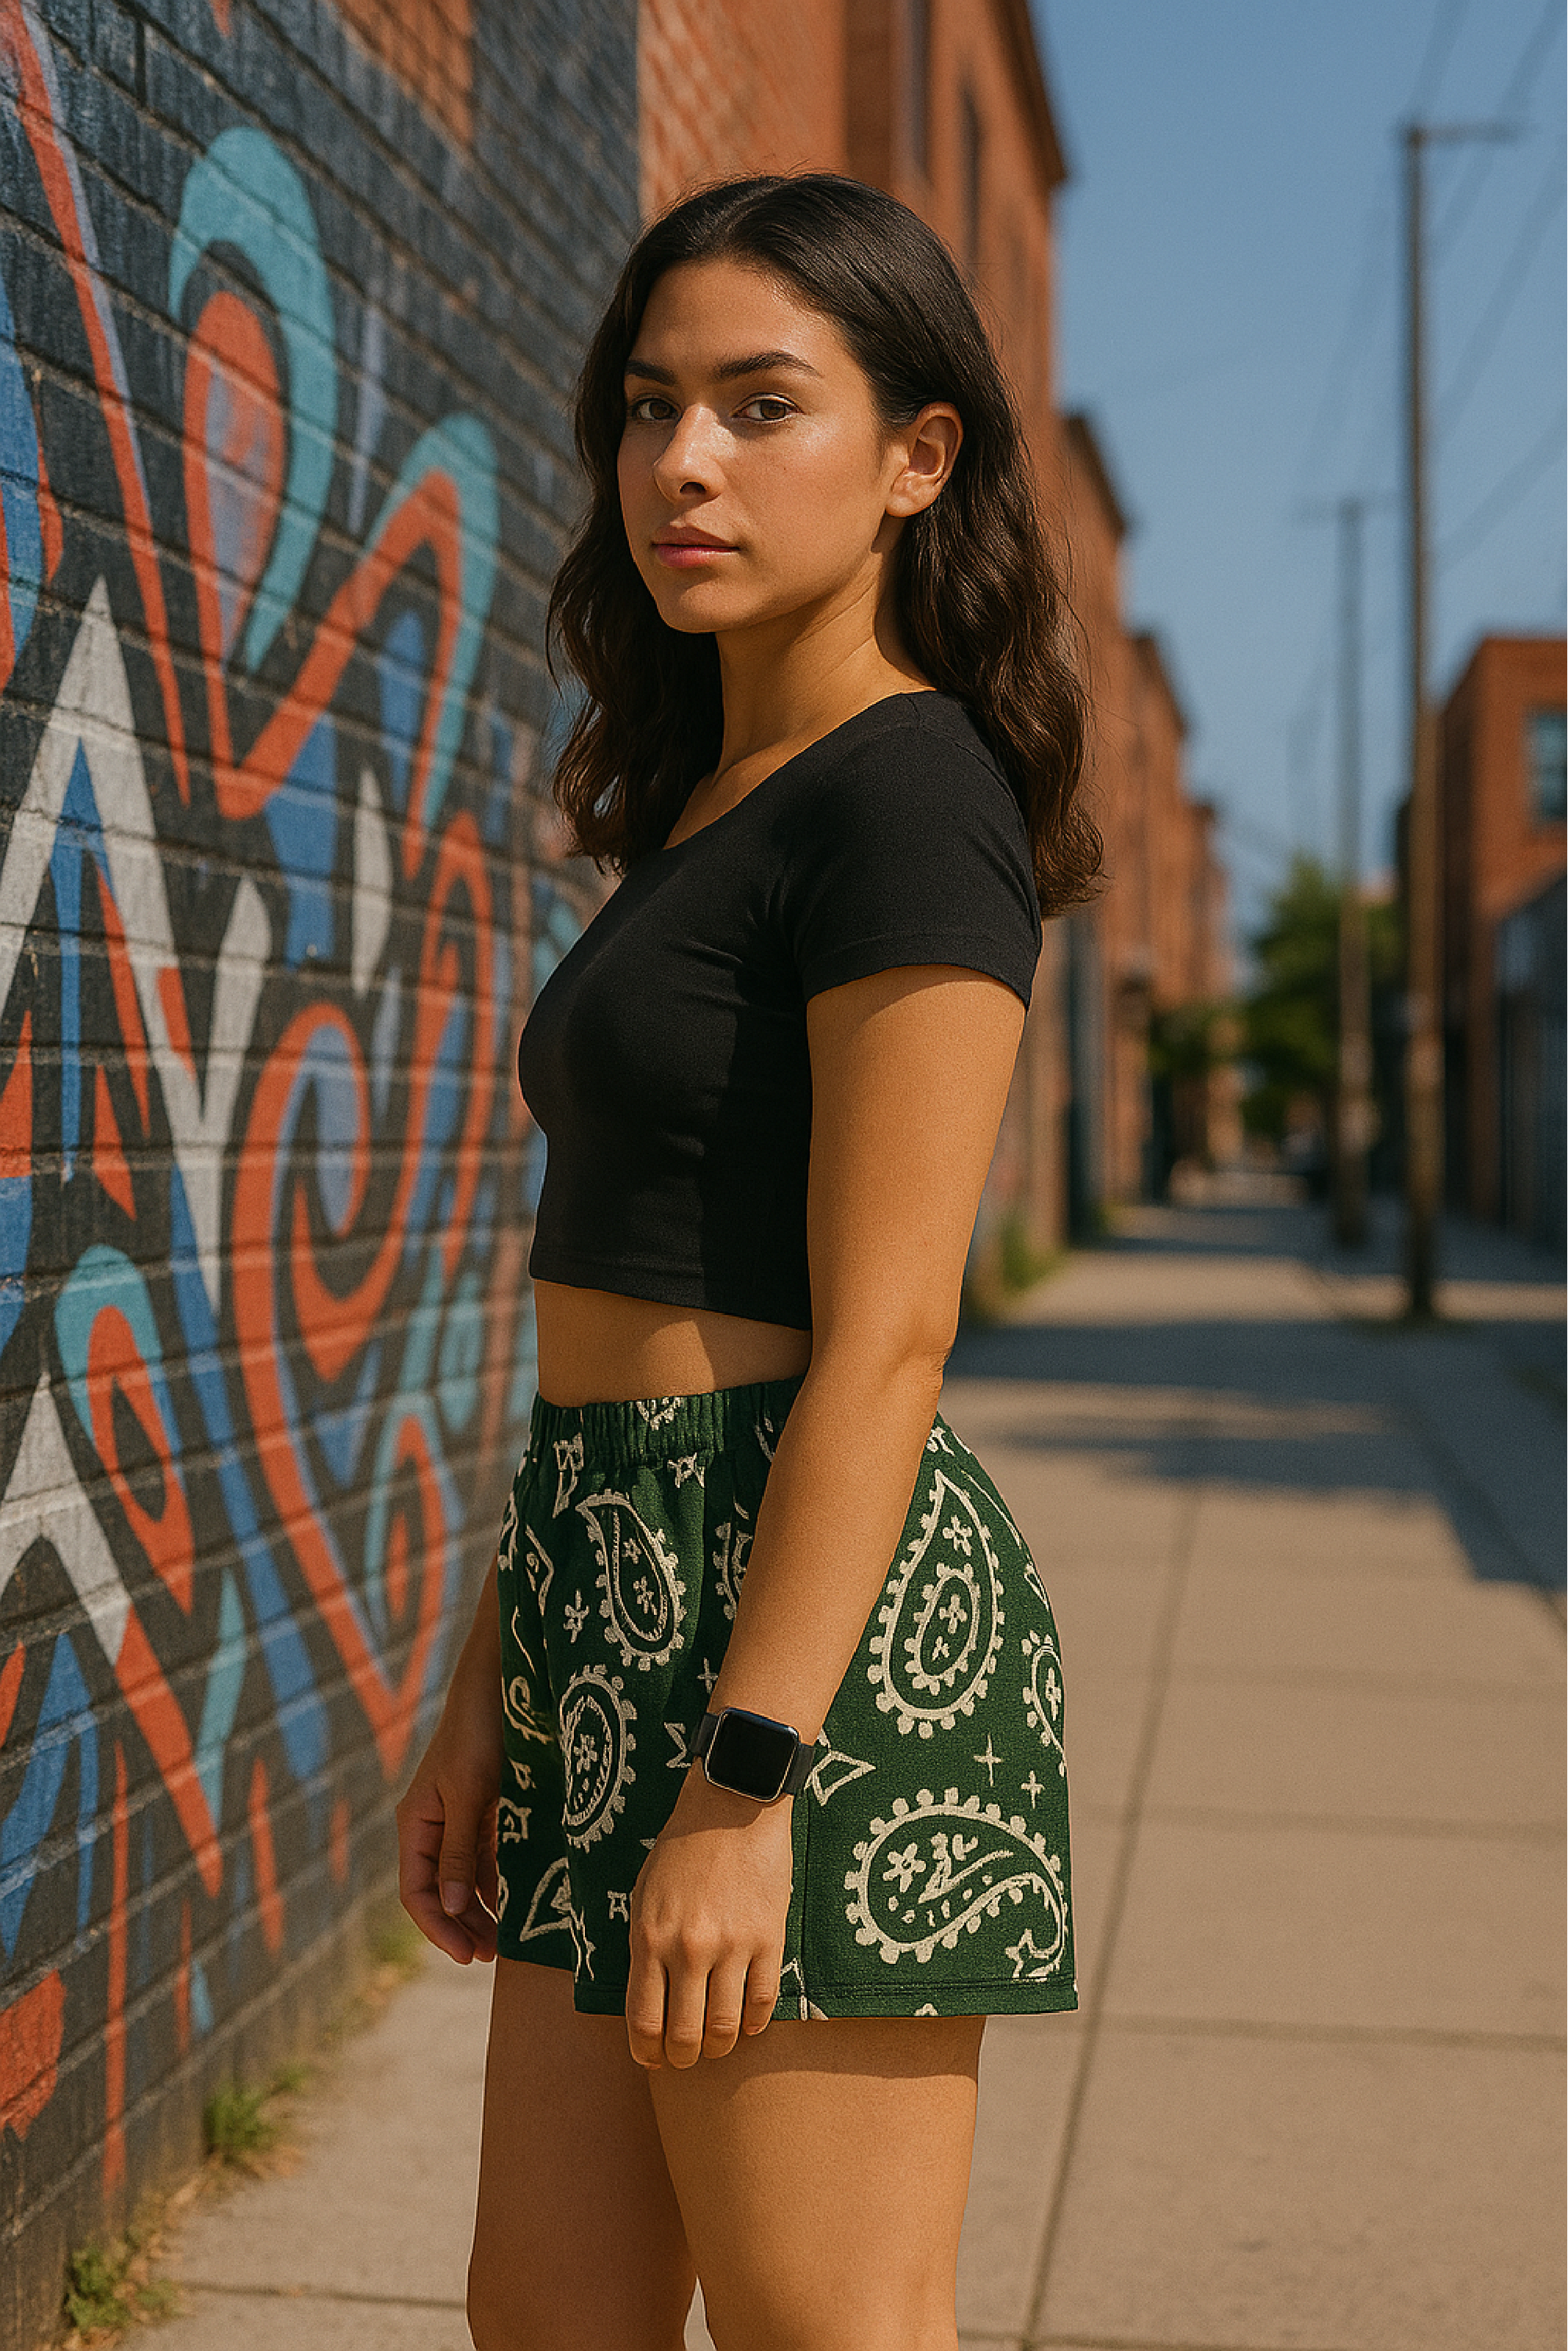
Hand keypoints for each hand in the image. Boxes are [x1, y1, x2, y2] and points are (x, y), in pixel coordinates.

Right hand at [396, 1641, 502, 1965]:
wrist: (498, 1685)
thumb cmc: (477, 1734)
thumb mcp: (468, 1793)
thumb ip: (459, 1849)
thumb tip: (451, 1906)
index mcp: (416, 1823)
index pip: (417, 1891)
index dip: (437, 1927)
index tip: (465, 1955)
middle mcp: (432, 1826)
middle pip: (440, 1891)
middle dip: (461, 1925)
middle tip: (491, 1957)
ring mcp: (458, 1819)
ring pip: (463, 1879)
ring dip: (479, 1909)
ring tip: (503, 1941)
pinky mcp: (483, 1810)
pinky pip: (484, 1858)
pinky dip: (494, 1883)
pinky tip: (513, 1902)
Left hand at [626, 1768, 794, 2068]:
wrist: (732, 1804)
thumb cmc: (681, 1849)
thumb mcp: (643, 1894)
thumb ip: (643, 1949)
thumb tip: (648, 2003)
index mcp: (650, 1937)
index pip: (644, 2020)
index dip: (647, 2052)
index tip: (652, 2060)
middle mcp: (689, 1949)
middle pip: (684, 2036)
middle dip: (682, 2059)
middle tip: (685, 2058)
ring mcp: (732, 1946)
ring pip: (724, 2028)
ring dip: (718, 2047)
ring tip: (715, 2043)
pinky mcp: (769, 1938)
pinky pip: (763, 2002)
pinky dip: (753, 2024)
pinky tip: (746, 2023)